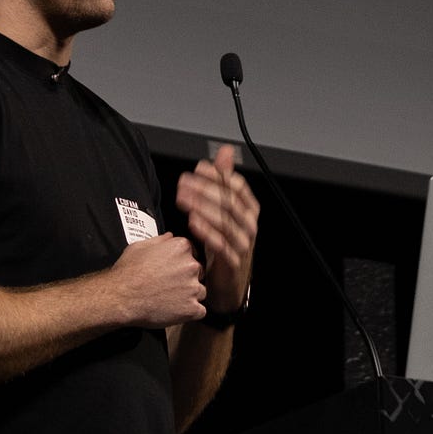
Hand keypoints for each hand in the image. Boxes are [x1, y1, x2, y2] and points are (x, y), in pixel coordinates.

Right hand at [109, 232, 206, 327]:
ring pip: (200, 291)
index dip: (182, 263)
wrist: (122, 297)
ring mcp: (193, 287)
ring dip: (190, 296)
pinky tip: (176, 311)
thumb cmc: (128, 272)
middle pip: (198, 272)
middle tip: (170, 286)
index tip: (172, 270)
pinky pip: (200, 311)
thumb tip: (170, 237)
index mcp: (181, 247)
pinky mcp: (192, 308)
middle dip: (188, 279)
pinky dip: (190, 312)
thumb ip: (161, 240)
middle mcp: (191, 265)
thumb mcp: (140, 246)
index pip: (192, 253)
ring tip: (171, 299)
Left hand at [176, 145, 258, 314]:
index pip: (237, 186)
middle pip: (229, 202)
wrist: (228, 283)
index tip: (198, 168)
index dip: (219, 175)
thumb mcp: (227, 209)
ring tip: (183, 198)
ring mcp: (243, 244)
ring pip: (225, 221)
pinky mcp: (233, 262)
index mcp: (249, 209)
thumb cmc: (226, 242)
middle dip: (206, 189)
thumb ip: (225, 179)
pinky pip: (221, 244)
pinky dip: (206, 232)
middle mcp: (249, 225)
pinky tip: (192, 221)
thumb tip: (225, 150)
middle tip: (184, 182)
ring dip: (203, 207)